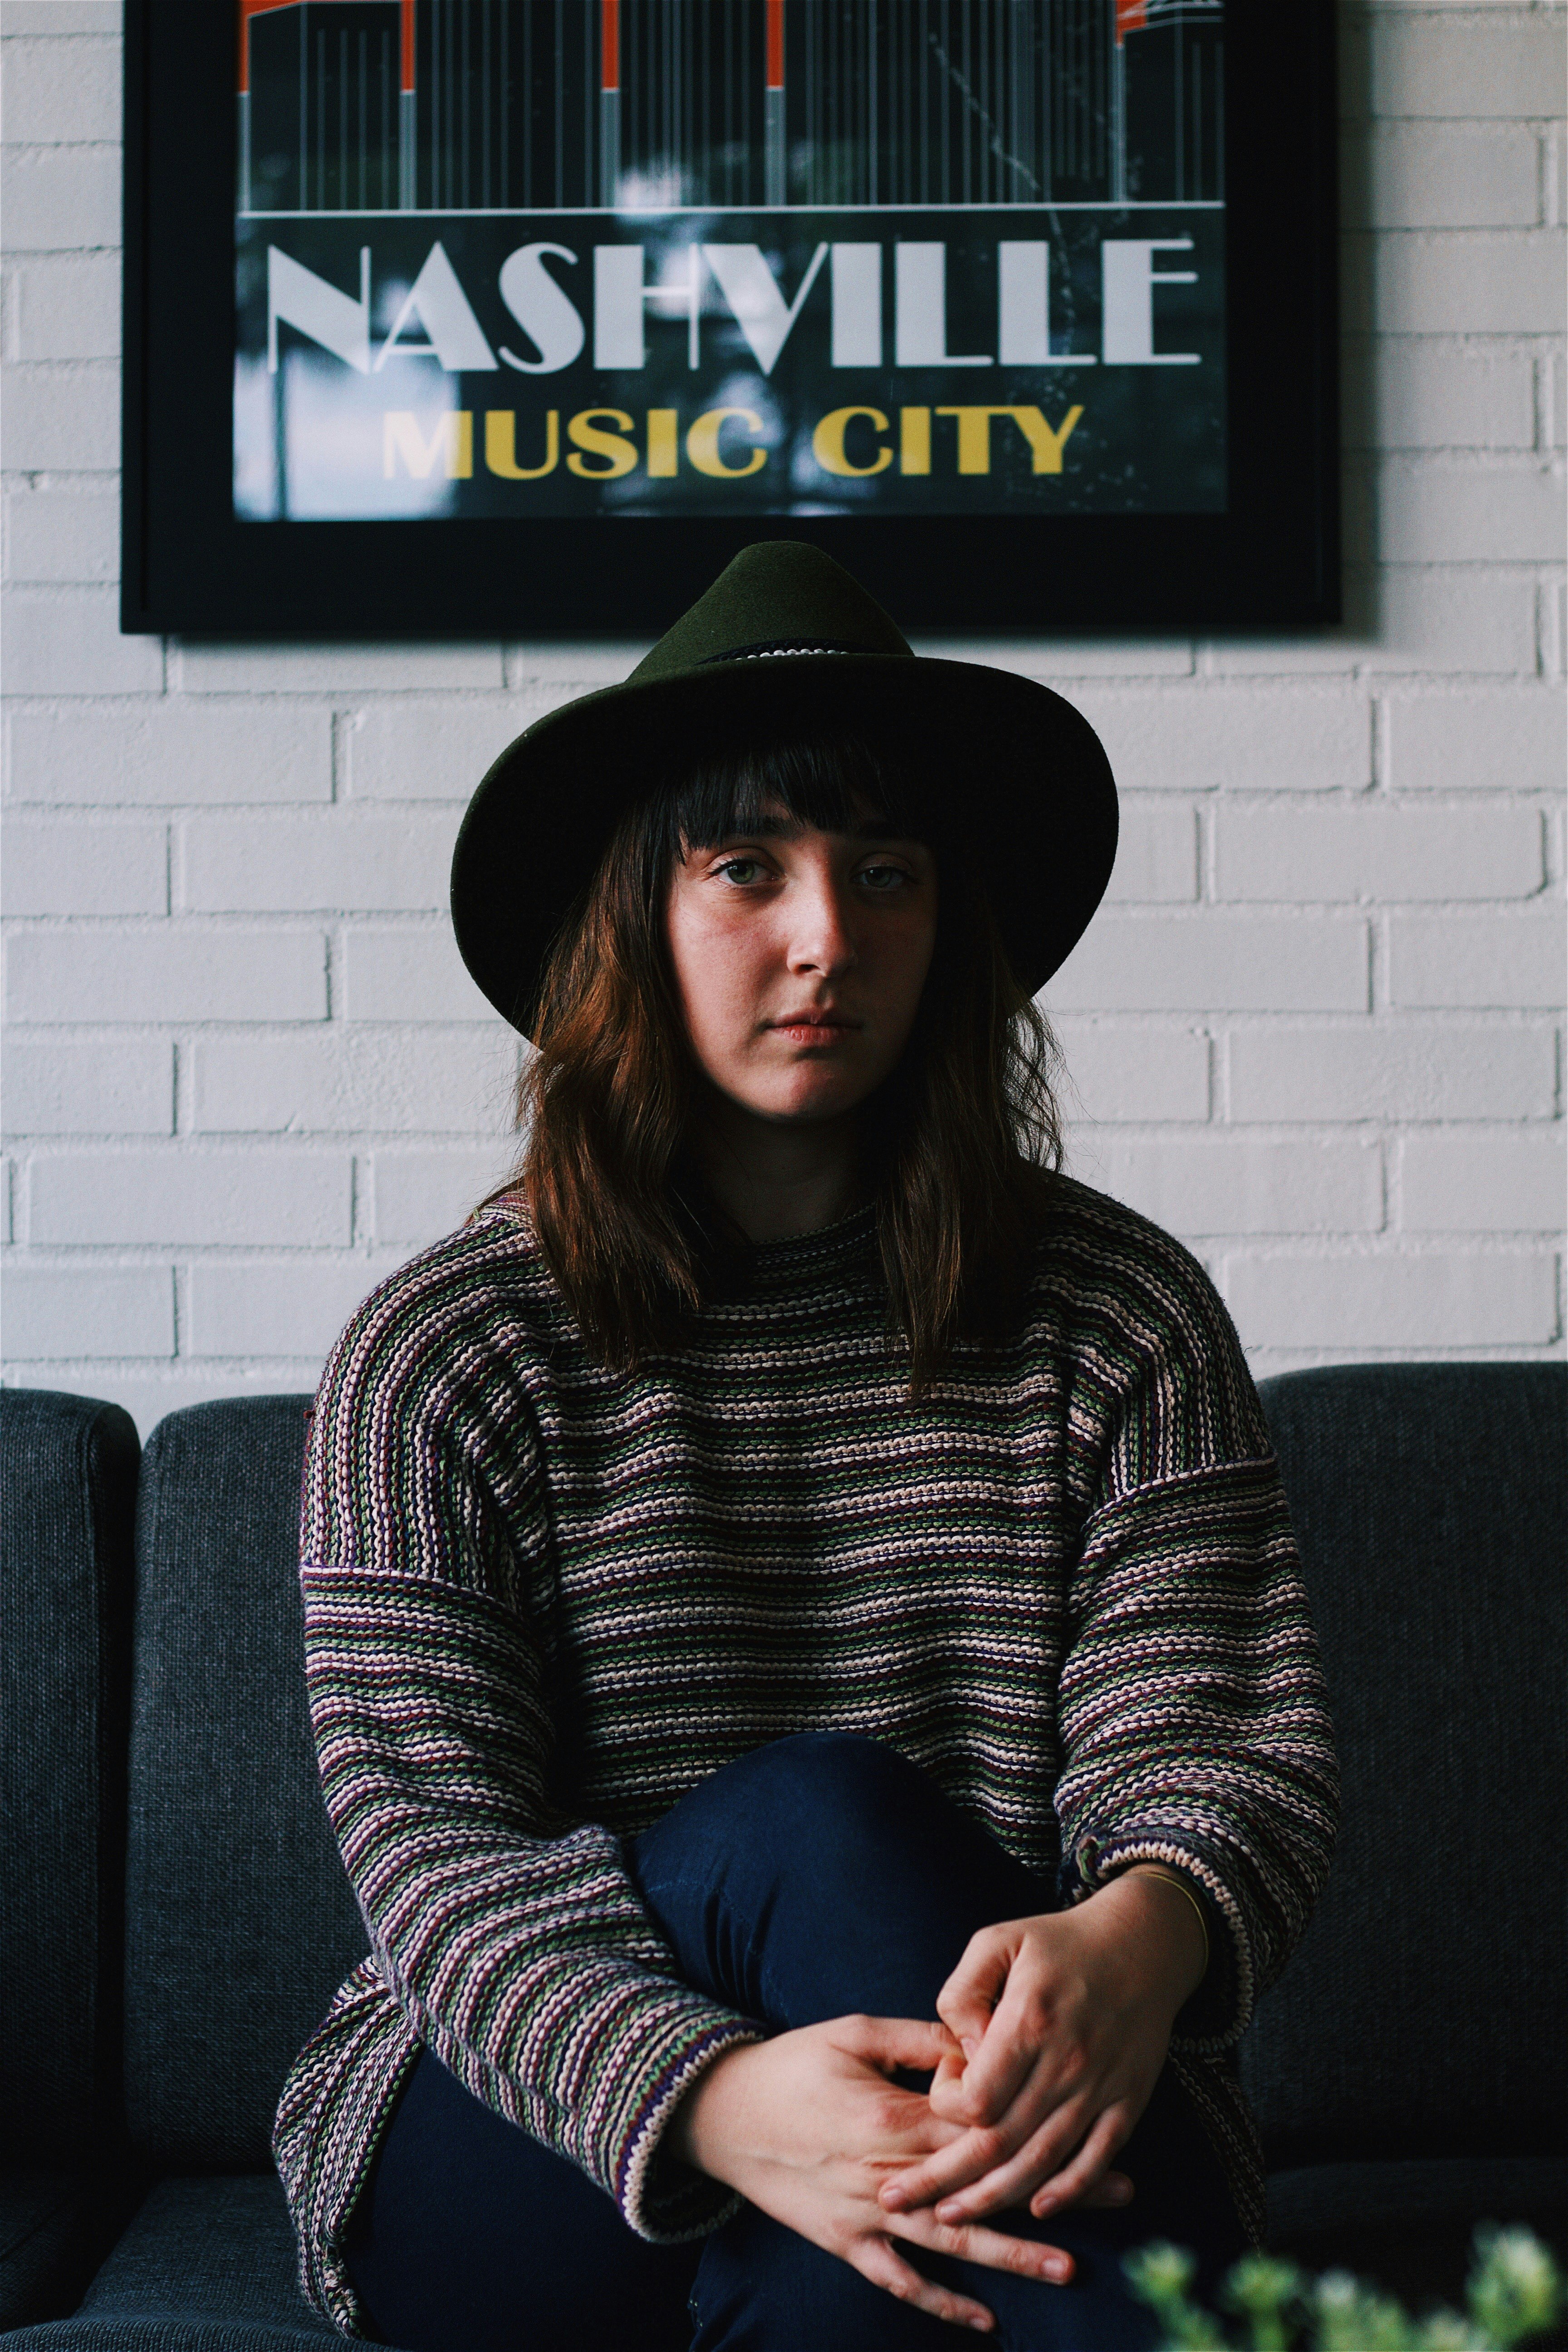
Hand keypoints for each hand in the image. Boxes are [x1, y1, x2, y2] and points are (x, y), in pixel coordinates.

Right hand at [667, 2013, 1078, 2332]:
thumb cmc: (790, 2064)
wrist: (722, 2116)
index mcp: (893, 2116)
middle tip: (1120, 2197)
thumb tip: (976, 2042)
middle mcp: (888, 2172)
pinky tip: (984, 2318)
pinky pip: (899, 2280)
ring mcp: (868, 2215)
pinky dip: (941, 2303)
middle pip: (984, 2186)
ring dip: (1012, 2255)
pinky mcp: (847, 2243)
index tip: (1099, 2132)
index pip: (985, 2127)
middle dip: (1053, 2193)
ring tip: (1069, 2268)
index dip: (1042, 2131)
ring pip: (951, 2241)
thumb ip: (917, 2039)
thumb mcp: (851, 2031)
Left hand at [879, 1871, 1206, 2229]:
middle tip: (897, 2198)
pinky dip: (1067, 2190)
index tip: (947, 2086)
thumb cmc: (1061, 1942)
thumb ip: (963, 1991)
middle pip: (999, 2143)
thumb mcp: (998, 1940)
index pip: (977, 2098)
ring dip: (993, 2197)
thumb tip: (958, 2047)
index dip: (948, 2105)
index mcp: (1029, 2022)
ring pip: (1041, 2162)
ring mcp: (1100, 2088)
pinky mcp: (1127, 2101)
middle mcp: (1066, 2063)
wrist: (1145, 1944)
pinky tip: (1036, 2208)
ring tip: (950, 2217)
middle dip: (943, 2179)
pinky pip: (1095, 2158)